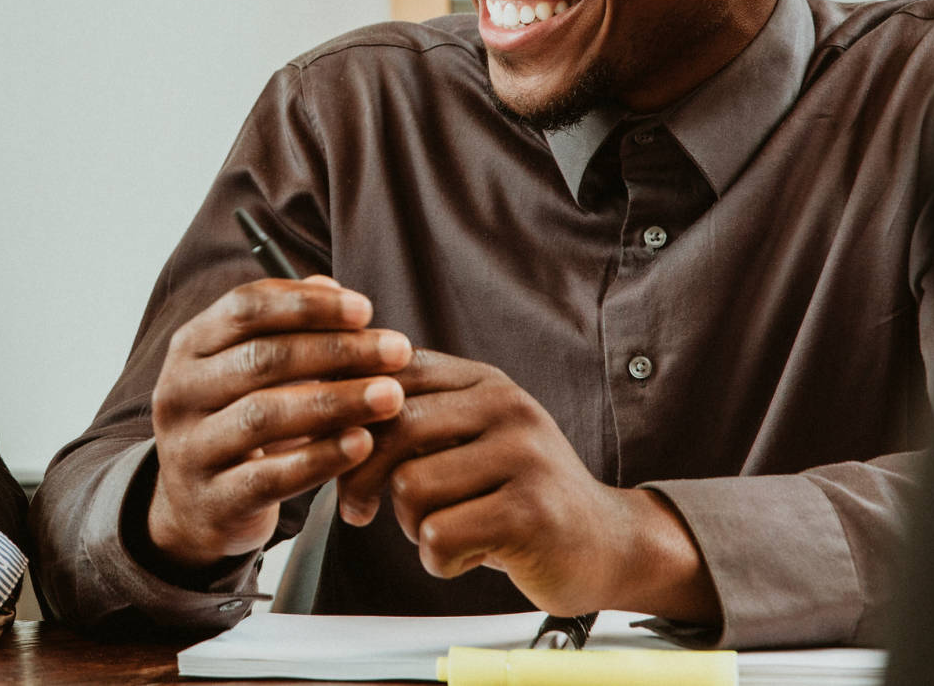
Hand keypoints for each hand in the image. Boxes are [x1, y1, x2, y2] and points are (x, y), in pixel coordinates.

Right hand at [146, 275, 411, 569]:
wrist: (193, 509)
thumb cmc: (236, 424)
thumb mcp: (249, 371)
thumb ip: (285, 327)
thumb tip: (331, 286)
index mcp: (191, 346)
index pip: (245, 308)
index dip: (307, 305)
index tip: (366, 309)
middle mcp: (179, 391)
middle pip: (261, 358)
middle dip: (337, 350)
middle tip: (397, 351)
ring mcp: (189, 448)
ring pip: (264, 415)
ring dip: (336, 401)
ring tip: (391, 396)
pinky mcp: (212, 500)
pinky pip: (269, 476)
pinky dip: (320, 458)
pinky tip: (362, 443)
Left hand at [335, 350, 715, 619]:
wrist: (607, 545)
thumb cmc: (519, 496)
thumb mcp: (472, 440)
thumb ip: (415, 419)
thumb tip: (326, 408)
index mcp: (484, 382)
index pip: (393, 374)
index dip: (349, 412)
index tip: (330, 448)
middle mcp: (507, 407)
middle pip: (393, 426)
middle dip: (362, 476)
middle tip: (358, 509)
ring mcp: (524, 456)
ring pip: (411, 487)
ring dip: (410, 524)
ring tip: (443, 531)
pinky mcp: (530, 512)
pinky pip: (439, 535)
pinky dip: (438, 559)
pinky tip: (469, 555)